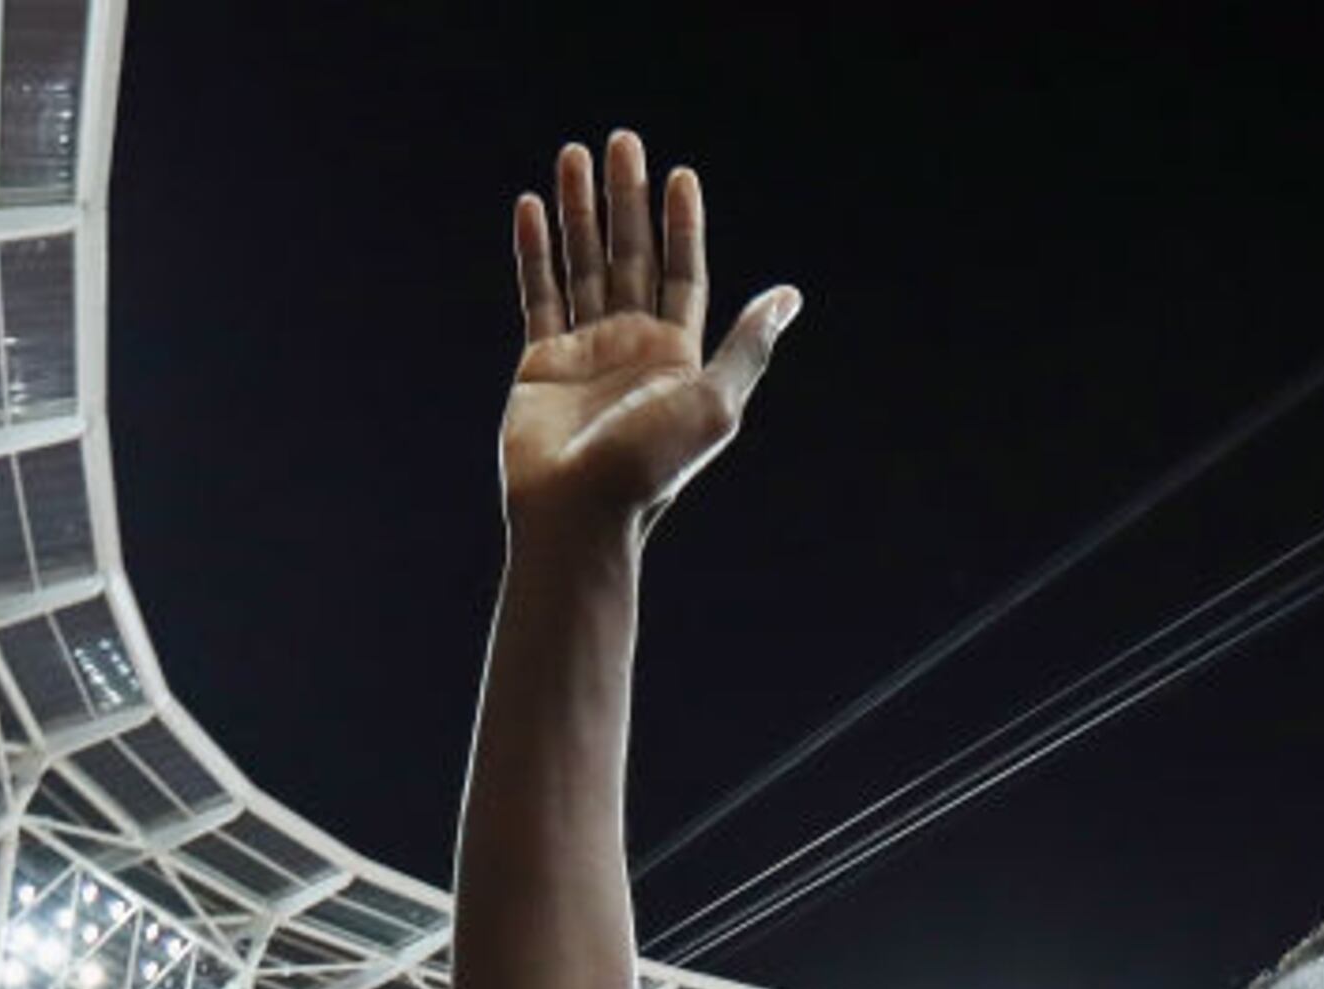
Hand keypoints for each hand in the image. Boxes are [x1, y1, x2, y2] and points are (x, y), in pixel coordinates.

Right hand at [501, 130, 799, 537]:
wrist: (580, 513)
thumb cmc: (650, 466)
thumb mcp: (715, 404)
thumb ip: (748, 347)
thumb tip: (790, 296)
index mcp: (678, 355)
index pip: (683, 272)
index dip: (683, 223)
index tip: (680, 173)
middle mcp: (634, 347)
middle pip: (632, 256)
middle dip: (626, 198)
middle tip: (621, 141)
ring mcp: (587, 352)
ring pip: (584, 264)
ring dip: (579, 211)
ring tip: (573, 155)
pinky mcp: (542, 362)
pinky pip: (538, 293)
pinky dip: (535, 250)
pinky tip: (533, 206)